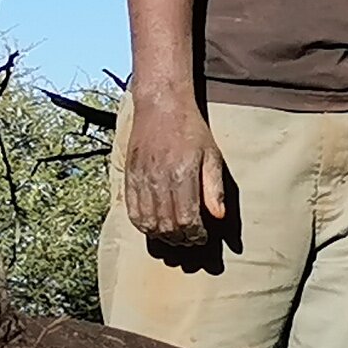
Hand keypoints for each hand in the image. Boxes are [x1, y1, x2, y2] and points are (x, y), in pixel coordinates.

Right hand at [117, 91, 230, 246]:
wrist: (161, 107)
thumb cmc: (192, 131)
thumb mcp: (212, 156)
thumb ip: (214, 188)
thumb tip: (219, 217)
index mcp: (182, 175)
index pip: (187, 219)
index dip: (195, 234)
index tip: (203, 237)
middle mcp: (159, 179)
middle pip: (166, 225)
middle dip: (180, 239)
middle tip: (190, 240)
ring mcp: (141, 178)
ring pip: (148, 222)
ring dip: (162, 235)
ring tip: (174, 236)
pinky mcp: (128, 176)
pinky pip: (132, 211)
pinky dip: (143, 225)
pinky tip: (154, 227)